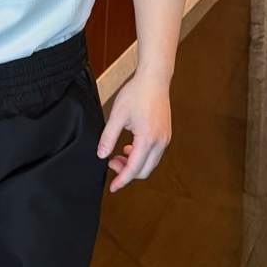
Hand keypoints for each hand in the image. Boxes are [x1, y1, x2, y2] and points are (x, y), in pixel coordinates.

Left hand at [97, 72, 171, 191]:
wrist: (154, 79)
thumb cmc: (136, 93)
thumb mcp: (117, 115)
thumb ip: (108, 137)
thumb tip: (101, 155)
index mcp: (147, 139)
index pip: (134, 169)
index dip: (122, 179)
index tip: (112, 187)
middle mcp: (160, 142)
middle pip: (144, 170)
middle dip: (127, 172)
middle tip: (111, 162)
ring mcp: (165, 138)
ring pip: (150, 163)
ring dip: (134, 164)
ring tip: (119, 154)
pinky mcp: (165, 134)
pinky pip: (154, 154)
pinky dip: (141, 156)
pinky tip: (130, 147)